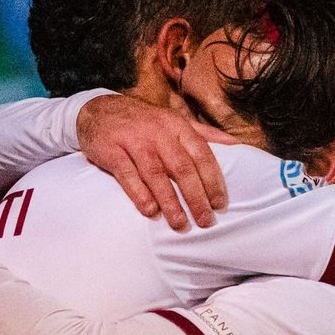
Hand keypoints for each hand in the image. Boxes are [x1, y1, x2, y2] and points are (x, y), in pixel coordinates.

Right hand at [76, 93, 235, 231]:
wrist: (98, 110)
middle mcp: (157, 131)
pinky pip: (127, 174)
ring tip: (180, 223)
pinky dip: (139, 194)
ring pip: (156, 174)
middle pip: (181, 167)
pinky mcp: (111, 150)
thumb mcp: (173, 121)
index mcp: (176, 125)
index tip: (220, 204)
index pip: (201, 154)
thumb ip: (204, 133)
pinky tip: (150, 212)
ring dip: (169, 201)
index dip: (212, 180)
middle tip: (205, 221)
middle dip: (195, 196)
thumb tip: (236, 144)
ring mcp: (134, 140)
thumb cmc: (143, 123)